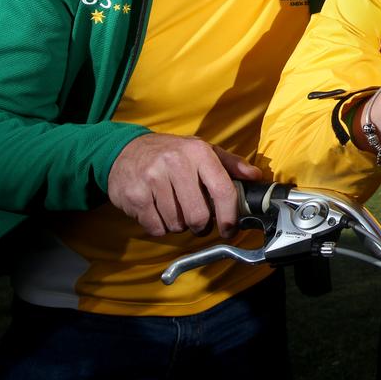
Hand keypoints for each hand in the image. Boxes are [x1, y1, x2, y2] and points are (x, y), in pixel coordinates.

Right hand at [107, 133, 261, 237]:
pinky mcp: (135, 196)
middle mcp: (176, 164)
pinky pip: (156, 227)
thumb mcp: (202, 150)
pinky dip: (161, 227)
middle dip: (202, 226)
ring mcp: (153, 179)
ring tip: (176, 209)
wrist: (124, 150)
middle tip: (199, 221)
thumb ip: (231, 164)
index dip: (229, 217)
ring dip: (180, 225)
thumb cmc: (171, 152)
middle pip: (199, 215)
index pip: (222, 191)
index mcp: (198, 152)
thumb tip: (256, 176)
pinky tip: (159, 211)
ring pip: (177, 224)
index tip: (230, 229)